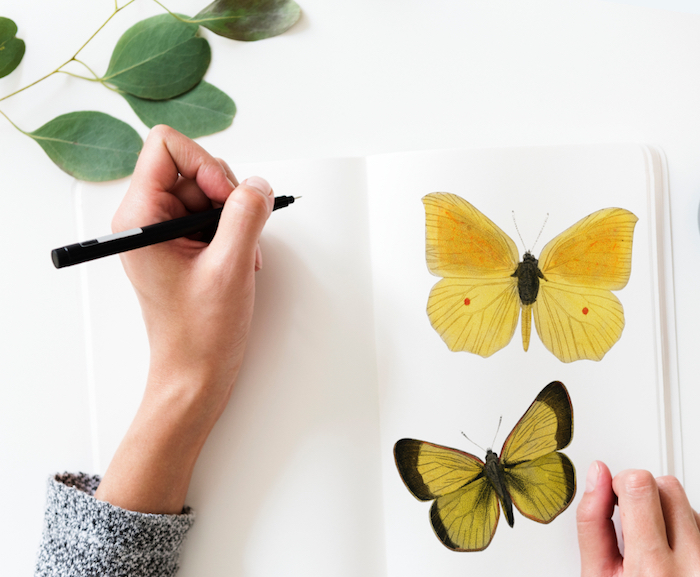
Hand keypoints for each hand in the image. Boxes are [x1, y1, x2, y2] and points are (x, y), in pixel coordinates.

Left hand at [95, 125, 273, 513]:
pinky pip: (213, 215)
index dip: (204, 163)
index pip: (166, 146)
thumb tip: (258, 184)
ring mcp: (165, 232)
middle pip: (193, 166)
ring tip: (240, 254)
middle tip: (236, 232)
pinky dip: (234, 231)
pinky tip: (239, 260)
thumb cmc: (199, 333)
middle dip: (225, 194)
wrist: (196, 374)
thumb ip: (245, 215)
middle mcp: (147, 219)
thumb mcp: (229, 267)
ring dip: (235, 216)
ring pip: (209, 190)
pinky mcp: (182, 245)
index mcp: (140, 218)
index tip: (223, 198)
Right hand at [577, 461, 699, 575]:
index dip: (620, 484)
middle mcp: (692, 565)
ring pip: (686, 501)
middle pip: (667, 486)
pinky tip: (671, 547)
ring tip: (652, 540)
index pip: (640, 486)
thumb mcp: (596, 574)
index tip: (615, 498)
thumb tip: (598, 473)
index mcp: (652, 568)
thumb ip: (592, 521)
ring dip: (665, 511)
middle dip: (643, 494)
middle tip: (632, 521)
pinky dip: (683, 526)